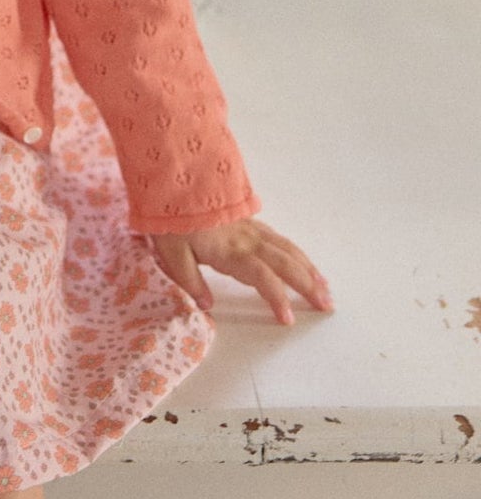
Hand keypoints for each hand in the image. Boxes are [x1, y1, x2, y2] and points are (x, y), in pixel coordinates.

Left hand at [148, 218, 333, 325]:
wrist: (175, 178)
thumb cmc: (172, 218)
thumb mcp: (172, 253)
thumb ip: (191, 281)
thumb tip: (208, 307)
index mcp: (231, 251)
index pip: (262, 277)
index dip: (277, 298)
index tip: (288, 319)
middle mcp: (247, 240)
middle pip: (285, 264)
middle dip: (308, 285)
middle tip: (327, 305)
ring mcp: (250, 229)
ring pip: (287, 249)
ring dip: (308, 269)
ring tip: (325, 287)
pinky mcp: (248, 222)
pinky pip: (279, 238)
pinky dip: (296, 253)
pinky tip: (302, 260)